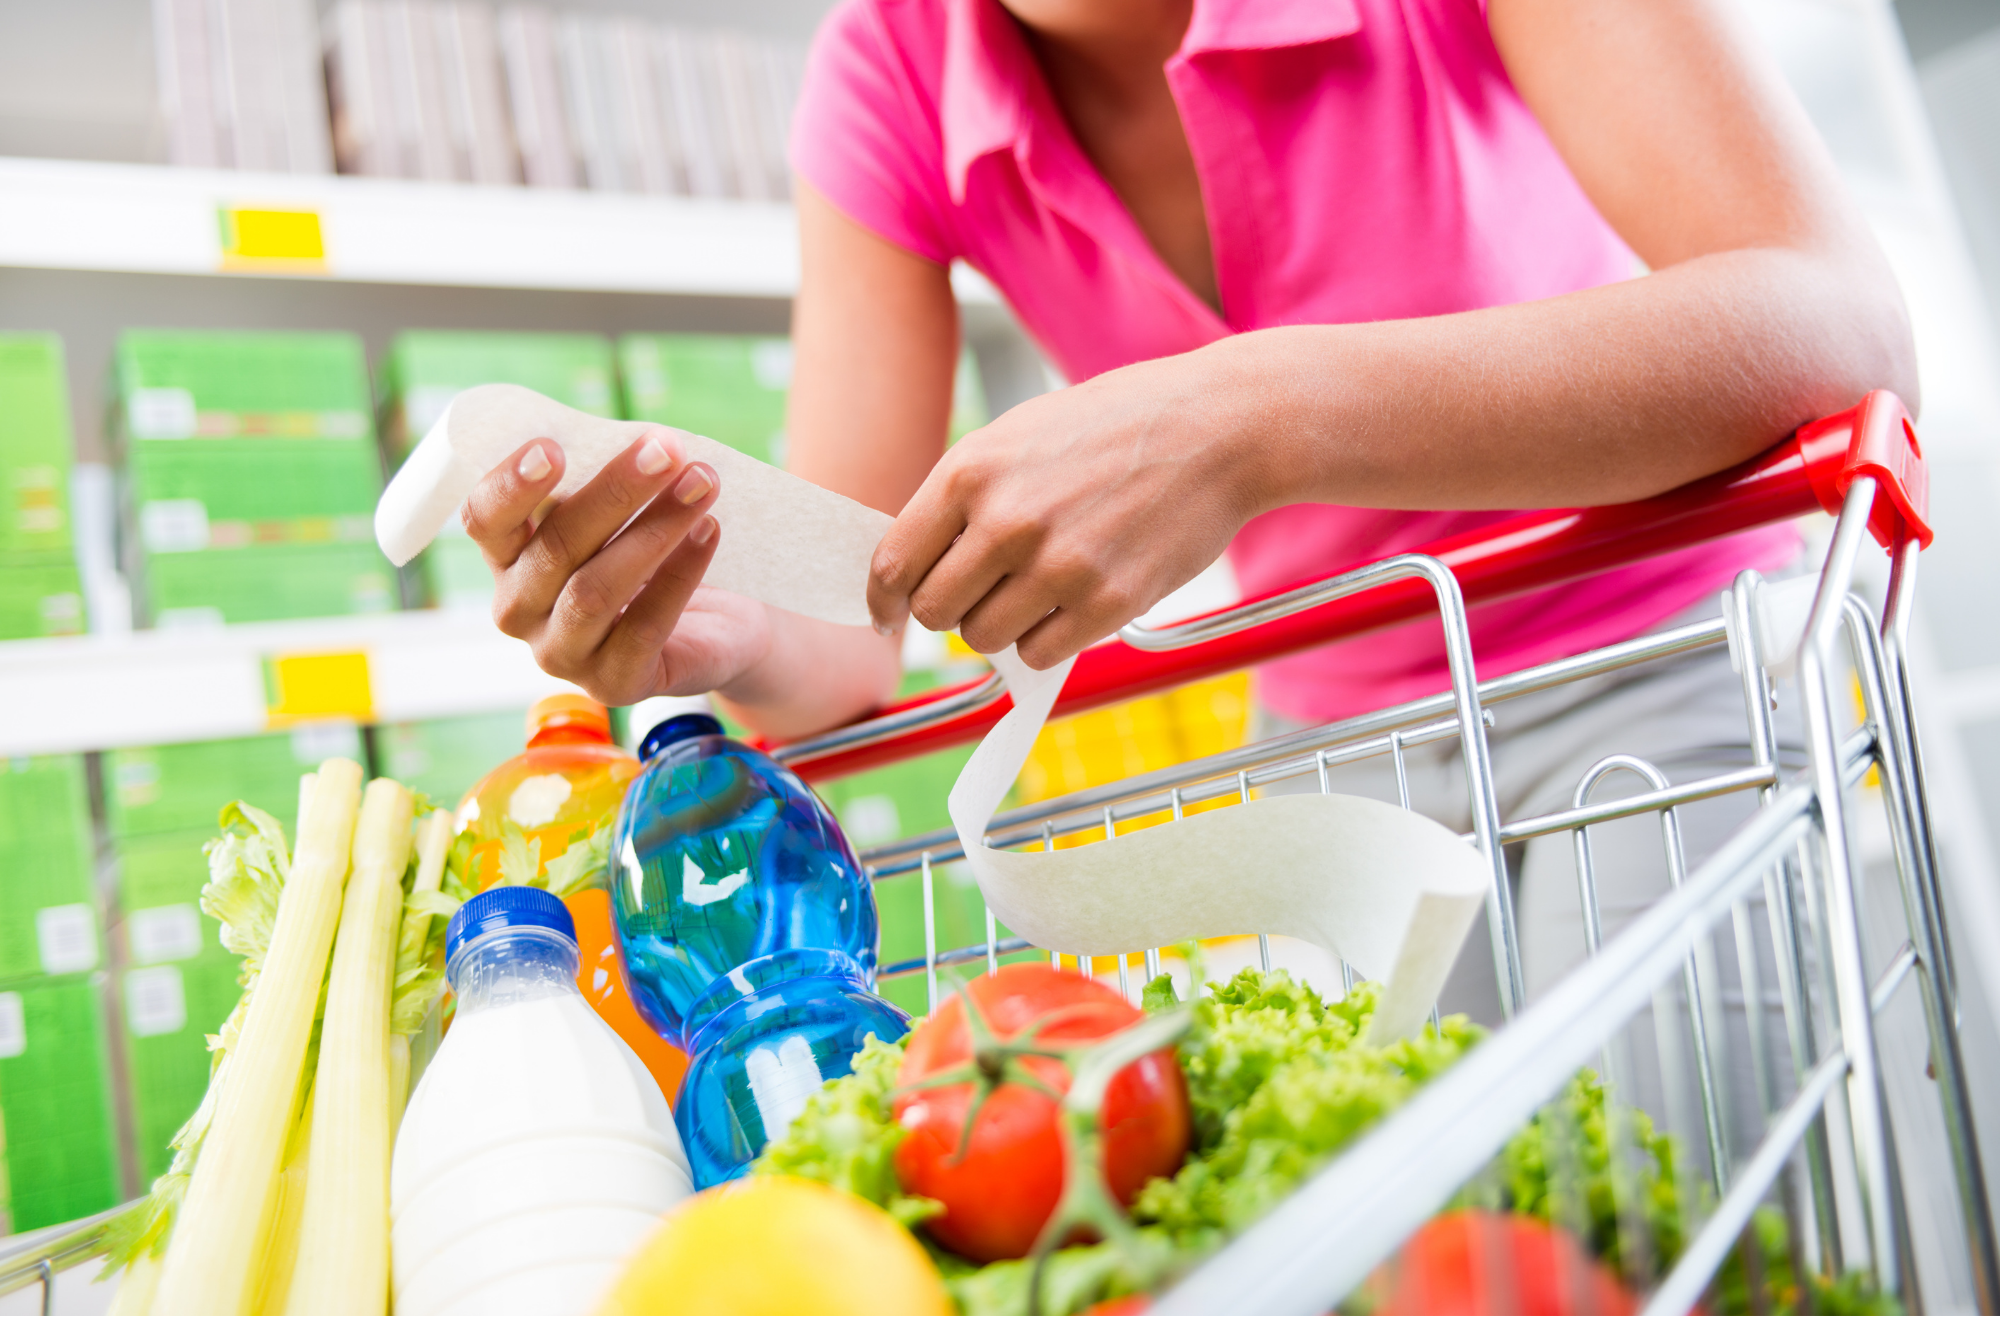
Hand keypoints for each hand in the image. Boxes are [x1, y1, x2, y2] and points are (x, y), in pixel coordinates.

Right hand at [463, 431, 772, 703]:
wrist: (714, 625)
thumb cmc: (651, 550)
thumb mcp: (620, 511)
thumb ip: (607, 480)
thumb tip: (637, 442)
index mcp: (505, 557)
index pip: (484, 520)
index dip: (511, 485)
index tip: (553, 447)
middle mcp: (519, 611)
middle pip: (556, 547)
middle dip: (615, 492)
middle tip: (668, 450)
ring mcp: (561, 655)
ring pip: (596, 589)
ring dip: (655, 529)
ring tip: (702, 485)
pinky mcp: (614, 685)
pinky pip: (645, 626)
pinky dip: (680, 573)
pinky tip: (709, 532)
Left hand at [866, 352, 1264, 668]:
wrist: (1217, 427)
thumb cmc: (1116, 426)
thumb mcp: (1018, 436)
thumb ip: (963, 495)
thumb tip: (917, 562)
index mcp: (971, 471)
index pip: (894, 564)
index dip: (883, 602)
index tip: (889, 616)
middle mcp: (1006, 522)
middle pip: (934, 612)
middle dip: (948, 612)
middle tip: (980, 596)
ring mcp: (1057, 566)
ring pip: (983, 639)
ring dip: (999, 626)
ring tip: (1035, 590)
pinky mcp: (1106, 602)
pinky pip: (1038, 654)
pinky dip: (1045, 641)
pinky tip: (1071, 603)